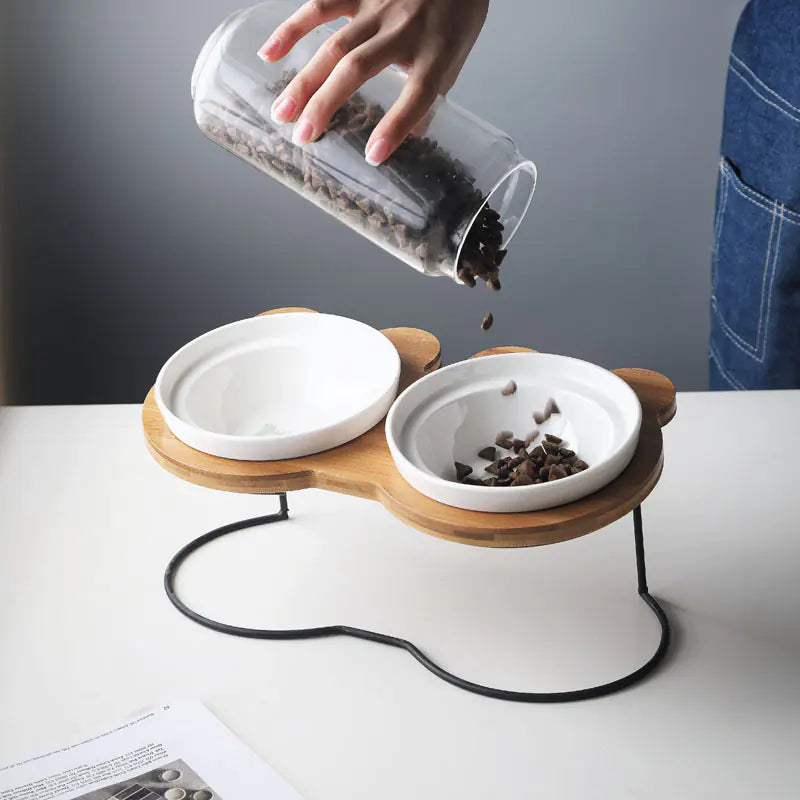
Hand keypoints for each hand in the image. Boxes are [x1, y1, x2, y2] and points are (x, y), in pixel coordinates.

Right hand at [258, 0, 488, 164]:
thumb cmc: (455, 16)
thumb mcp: (453, 60)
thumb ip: (430, 95)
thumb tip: (413, 137)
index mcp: (436, 53)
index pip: (418, 95)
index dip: (396, 126)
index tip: (372, 156)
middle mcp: (404, 29)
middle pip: (359, 69)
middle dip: (327, 104)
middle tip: (303, 136)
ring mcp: (378, 6)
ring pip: (334, 45)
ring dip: (305, 80)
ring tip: (282, 112)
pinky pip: (320, 5)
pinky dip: (292, 29)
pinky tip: (270, 54)